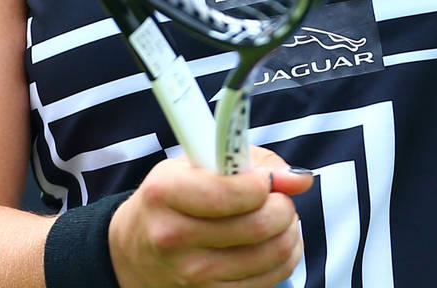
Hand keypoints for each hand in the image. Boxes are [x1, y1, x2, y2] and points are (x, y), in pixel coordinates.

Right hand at [109, 146, 312, 286]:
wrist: (137, 251)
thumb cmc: (172, 199)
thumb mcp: (195, 164)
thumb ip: (250, 161)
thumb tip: (298, 179)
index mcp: (166, 194)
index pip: (231, 193)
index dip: (262, 182)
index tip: (265, 178)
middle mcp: (175, 238)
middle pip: (260, 225)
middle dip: (283, 205)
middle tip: (278, 197)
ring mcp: (193, 274)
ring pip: (275, 253)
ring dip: (289, 230)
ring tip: (277, 217)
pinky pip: (272, 277)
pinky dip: (285, 256)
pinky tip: (272, 241)